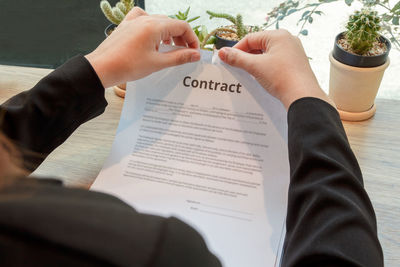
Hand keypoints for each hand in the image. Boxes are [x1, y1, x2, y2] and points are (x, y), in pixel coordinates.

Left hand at [85, 7, 200, 87]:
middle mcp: (145, 19)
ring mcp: (134, 20)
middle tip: (184, 54)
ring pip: (159, 22)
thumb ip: (179, 57)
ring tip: (168, 50)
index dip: (192, 39)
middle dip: (181, 38)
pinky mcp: (126, 25)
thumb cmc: (128, 66)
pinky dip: (152, 27)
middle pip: (171, 24)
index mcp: (155, 26)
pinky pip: (143, 19)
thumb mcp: (157, 63)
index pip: (182, 27)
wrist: (102, 68)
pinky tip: (151, 38)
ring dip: (168, 34)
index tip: (194, 52)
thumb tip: (195, 55)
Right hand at [218, 30, 334, 109]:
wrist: (303, 96)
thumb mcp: (255, 66)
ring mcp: (293, 52)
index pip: (251, 38)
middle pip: (259, 44)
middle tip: (236, 67)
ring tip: (247, 73)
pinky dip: (265, 67)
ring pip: (267, 53)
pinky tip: (261, 77)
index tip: (227, 59)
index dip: (237, 49)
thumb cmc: (282, 78)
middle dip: (246, 56)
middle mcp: (288, 40)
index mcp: (278, 35)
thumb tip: (222, 52)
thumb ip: (237, 58)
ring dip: (255, 62)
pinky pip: (275, 61)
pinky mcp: (295, 63)